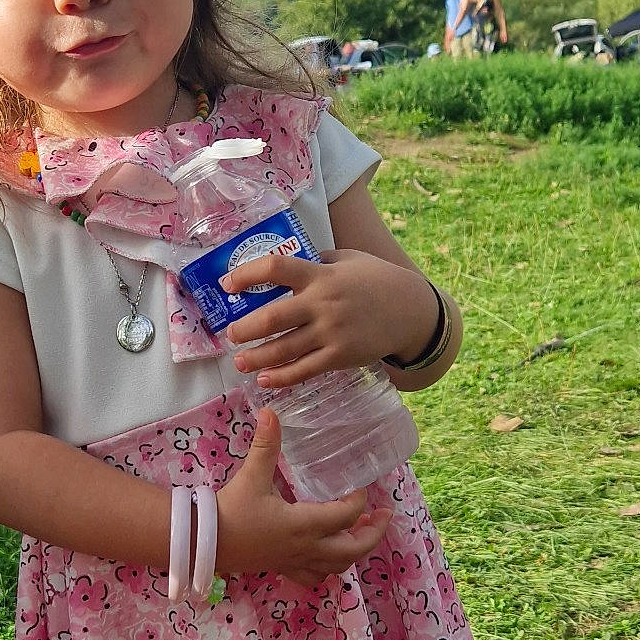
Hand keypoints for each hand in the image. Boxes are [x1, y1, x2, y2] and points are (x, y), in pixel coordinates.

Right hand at [216, 410, 390, 584]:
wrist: (203, 542)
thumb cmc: (230, 510)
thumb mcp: (251, 476)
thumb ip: (266, 445)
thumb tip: (271, 411)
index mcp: (303, 525)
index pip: (345, 516)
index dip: (359, 502)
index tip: (360, 486)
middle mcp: (305, 548)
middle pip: (353, 550)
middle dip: (373, 534)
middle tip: (384, 515)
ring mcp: (294, 562)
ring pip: (337, 567)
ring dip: (354, 551)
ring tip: (361, 534)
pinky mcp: (282, 568)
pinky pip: (314, 577)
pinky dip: (327, 568)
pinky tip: (328, 555)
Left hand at [221, 249, 438, 388]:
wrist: (412, 311)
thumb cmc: (377, 280)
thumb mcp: (347, 259)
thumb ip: (317, 262)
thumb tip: (286, 266)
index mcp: (320, 275)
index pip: (275, 268)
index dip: (246, 275)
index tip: (227, 284)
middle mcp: (322, 304)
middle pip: (272, 317)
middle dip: (245, 328)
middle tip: (230, 334)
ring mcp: (331, 332)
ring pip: (284, 348)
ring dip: (257, 357)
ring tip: (240, 361)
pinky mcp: (340, 356)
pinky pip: (305, 369)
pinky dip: (282, 377)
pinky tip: (266, 379)